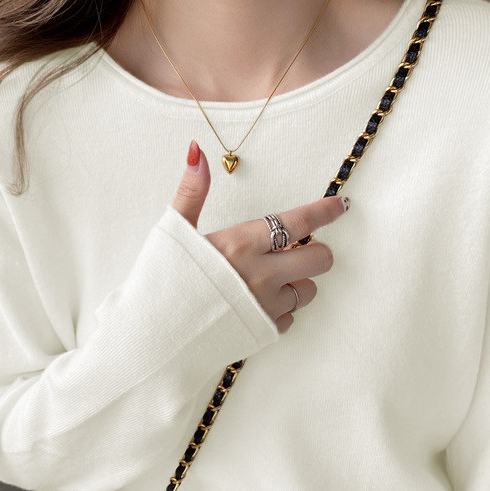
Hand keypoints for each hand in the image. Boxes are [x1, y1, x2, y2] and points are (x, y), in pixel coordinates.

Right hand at [172, 141, 348, 333]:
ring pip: (308, 290)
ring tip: (266, 280)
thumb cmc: (158, 282)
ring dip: (296, 282)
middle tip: (292, 251)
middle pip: (320, 258)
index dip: (324, 211)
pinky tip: (252, 305)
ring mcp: (266, 307)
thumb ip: (192, 192)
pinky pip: (289, 318)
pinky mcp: (264, 333)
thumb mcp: (173, 231)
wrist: (150, 339)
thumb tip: (197, 151)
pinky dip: (278, 310)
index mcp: (241, 244)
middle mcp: (261, 275)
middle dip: (313, 251)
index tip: (339, 205)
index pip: (299, 222)